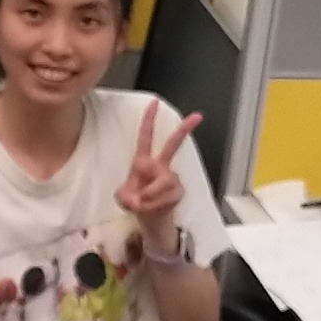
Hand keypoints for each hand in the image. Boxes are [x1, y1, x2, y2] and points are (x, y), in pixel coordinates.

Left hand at [116, 104, 200, 243]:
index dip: (149, 119)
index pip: (145, 137)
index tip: (154, 102)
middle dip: (185, 130)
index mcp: (143, 161)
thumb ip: (126, 197)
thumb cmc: (135, 201)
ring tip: (143, 203)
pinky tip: (154, 207)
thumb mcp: (122, 199)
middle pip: (173, 145)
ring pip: (164, 181)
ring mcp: (171, 177)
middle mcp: (159, 166)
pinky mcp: (179, 190)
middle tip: (198, 115)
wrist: (150, 218)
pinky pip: (167, 196)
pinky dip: (156, 204)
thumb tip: (139, 198)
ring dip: (150, 195)